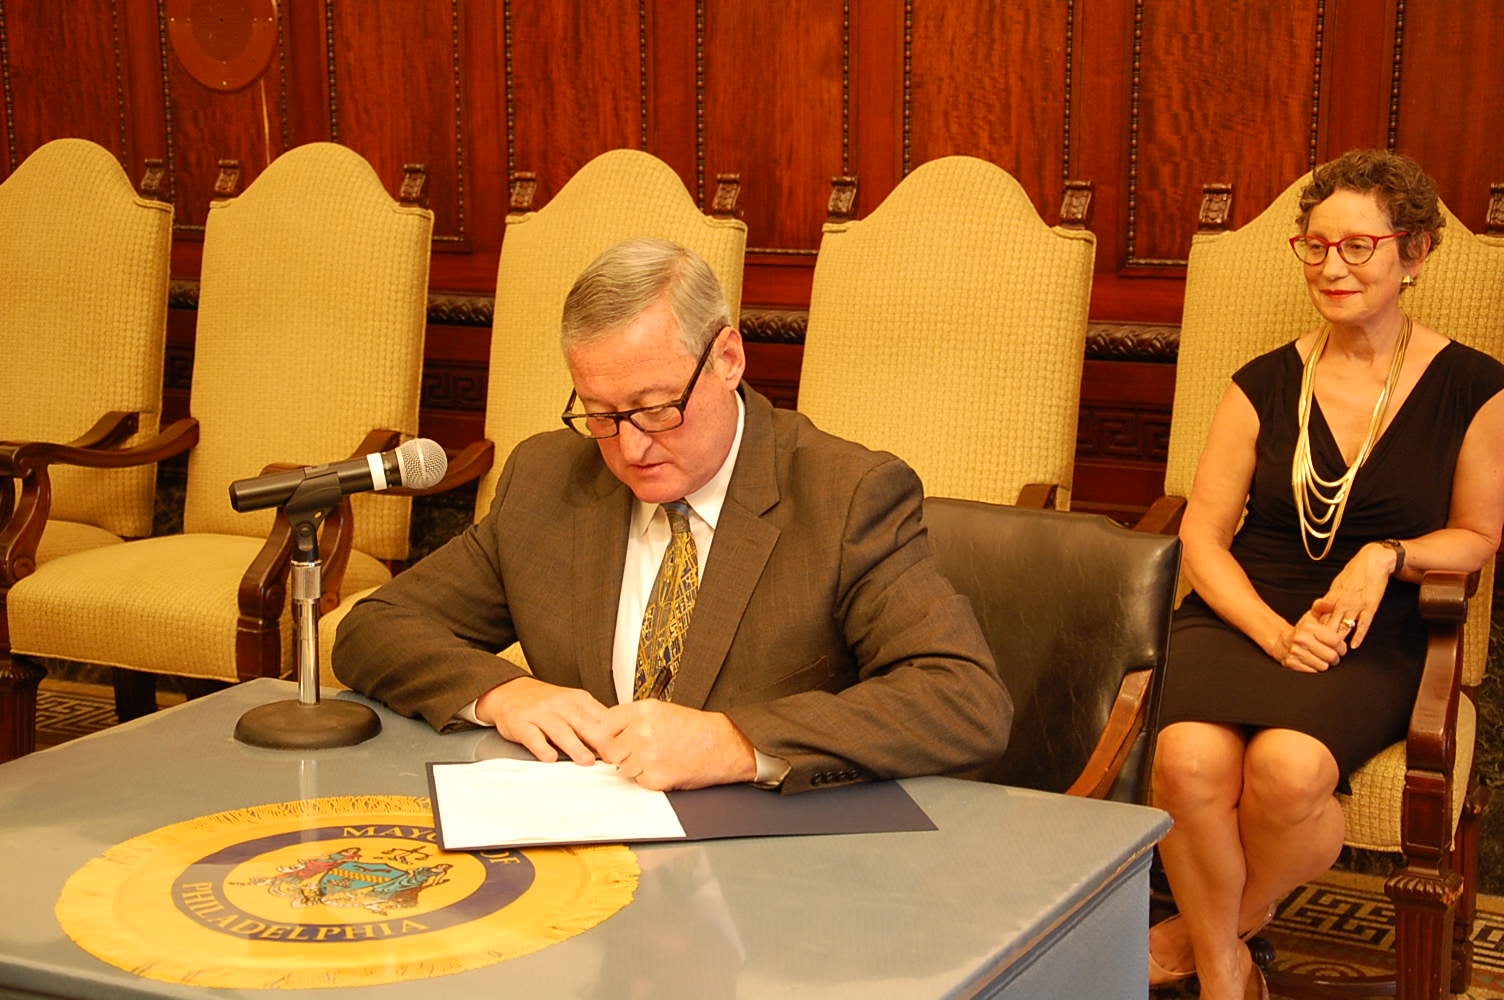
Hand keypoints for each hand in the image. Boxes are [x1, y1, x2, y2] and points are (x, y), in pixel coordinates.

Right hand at [474, 677, 608, 764]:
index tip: (624, 749)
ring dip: (575, 746)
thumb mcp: (572, 704)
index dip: (613, 734)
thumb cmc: (545, 703)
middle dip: (599, 740)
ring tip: (586, 761)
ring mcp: (540, 713)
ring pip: (560, 730)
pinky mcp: (521, 723)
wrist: (510, 691)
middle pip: (583, 723)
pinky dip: (542, 747)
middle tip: (611, 757)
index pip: (600, 716)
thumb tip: (616, 741)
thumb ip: (592, 720)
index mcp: (577, 699)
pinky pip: (532, 736)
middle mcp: (560, 704)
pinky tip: (550, 757)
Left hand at [590, 700, 757, 790]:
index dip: (610, 733)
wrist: (720, 746)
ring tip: (655, 758)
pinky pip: (638, 781)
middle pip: (611, 749)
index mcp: (644, 710)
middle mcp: (643, 731)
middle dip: (621, 753)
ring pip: (623, 768)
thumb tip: (610, 731)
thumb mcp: (662, 710)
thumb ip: (634, 718)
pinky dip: (648, 778)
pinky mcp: (656, 777)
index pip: (606, 723)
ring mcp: (648, 755)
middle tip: (636, 751)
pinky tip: (664, 767)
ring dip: (634, 767)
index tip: (615, 737)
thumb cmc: (695, 729)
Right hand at [1273, 598, 1347, 671]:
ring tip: (1321, 658)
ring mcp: (1296, 653)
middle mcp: (1301, 640)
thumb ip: (1322, 607)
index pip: (1336, 641)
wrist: (1281, 642)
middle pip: (1331, 656)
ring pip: (1323, 666)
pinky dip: (1315, 669)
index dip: (1341, 647)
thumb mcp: (1311, 616)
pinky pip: (1313, 672)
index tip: (1339, 647)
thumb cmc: (1302, 630)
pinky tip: (1312, 662)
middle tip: (1331, 655)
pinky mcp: (1292, 664)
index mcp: (1308, 628)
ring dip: (1324, 664)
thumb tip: (1330, 604)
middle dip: (1334, 657)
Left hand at [1315, 543, 1395, 648]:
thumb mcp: (1337, 584)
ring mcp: (1356, 606)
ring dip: (1340, 640)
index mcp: (1332, 597)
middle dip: (1324, 639)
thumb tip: (1322, 608)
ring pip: (1344, 626)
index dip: (1314, 630)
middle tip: (1320, 652)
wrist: (1372, 562)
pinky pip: (1363, 625)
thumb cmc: (1354, 572)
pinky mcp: (1369, 607)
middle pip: (1330, 624)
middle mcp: (1341, 603)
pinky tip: (1354, 645)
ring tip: (1335, 653)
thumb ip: (1330, 598)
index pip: (1320, 617)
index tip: (1309, 641)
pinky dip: (1358, 636)